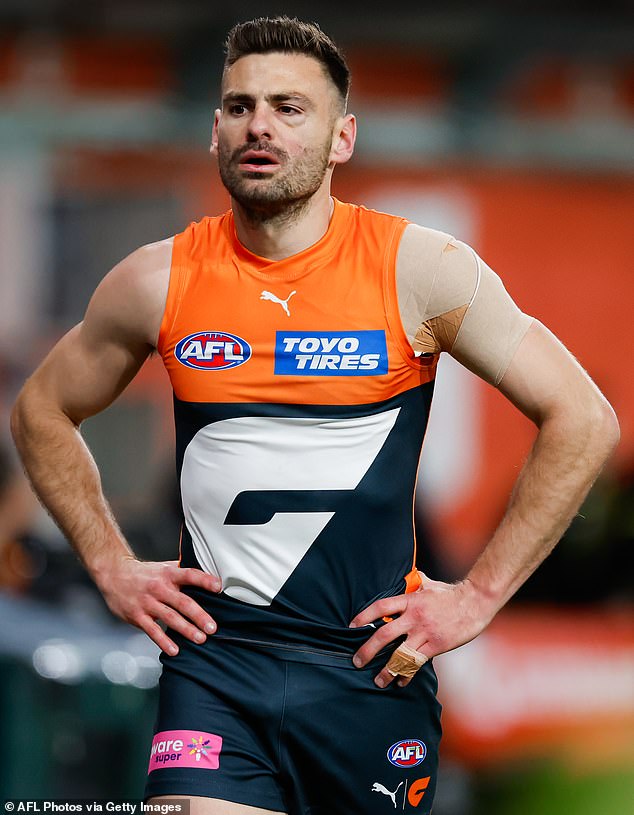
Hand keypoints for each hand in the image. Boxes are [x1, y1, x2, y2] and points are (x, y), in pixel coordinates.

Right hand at [98, 557, 221, 654]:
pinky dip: (163, 641)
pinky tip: (174, 650)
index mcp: (168, 574)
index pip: (189, 575)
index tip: (218, 587)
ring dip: (186, 630)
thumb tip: (206, 571)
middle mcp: (159, 588)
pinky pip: (152, 630)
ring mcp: (148, 602)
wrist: (114, 574)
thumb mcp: (164, 567)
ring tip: (200, 639)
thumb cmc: (144, 572)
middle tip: (212, 627)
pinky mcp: (137, 616)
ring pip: (170, 618)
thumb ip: (183, 571)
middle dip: (199, 616)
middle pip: (182, 602)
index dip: (204, 580)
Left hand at [349, 575, 494, 687]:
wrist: (475, 602)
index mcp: (410, 600)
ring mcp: (425, 632)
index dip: (363, 617)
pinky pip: (417, 663)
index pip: (380, 607)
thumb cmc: (452, 594)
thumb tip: (410, 576)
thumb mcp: (430, 585)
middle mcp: (414, 617)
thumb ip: (416, 583)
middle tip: (357, 661)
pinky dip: (407, 674)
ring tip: (378, 680)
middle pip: (384, 635)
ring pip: (399, 655)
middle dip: (367, 650)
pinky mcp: (437, 645)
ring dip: (386, 670)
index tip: (351, 627)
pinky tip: (401, 681)